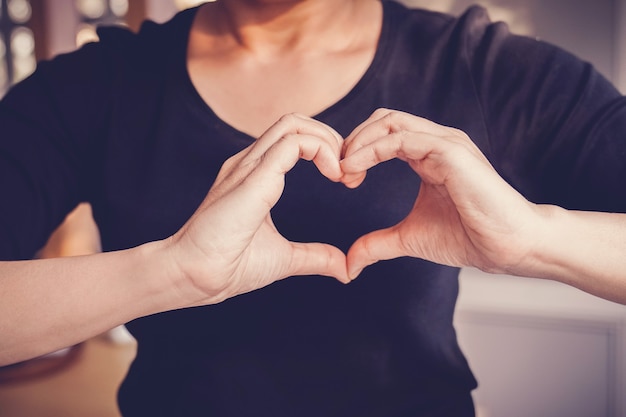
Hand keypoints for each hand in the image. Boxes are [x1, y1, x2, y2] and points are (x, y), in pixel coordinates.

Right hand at [169, 114, 349, 305]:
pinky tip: (334, 175)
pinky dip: (321, 150)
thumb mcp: (284, 258)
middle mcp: (250, 163)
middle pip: (296, 122)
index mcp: (255, 175)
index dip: (326, 150)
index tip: (345, 180)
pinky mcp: (252, 177)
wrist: (194, 277)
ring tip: (342, 173)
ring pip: (294, 124)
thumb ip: (314, 257)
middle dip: (331, 139)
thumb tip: (343, 267)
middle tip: (350, 173)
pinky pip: (292, 143)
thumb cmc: (228, 266)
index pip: (293, 139)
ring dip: (328, 141)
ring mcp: (248, 166)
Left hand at [341, 109, 542, 277]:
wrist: (508, 246)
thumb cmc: (469, 237)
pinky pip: (401, 138)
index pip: (383, 134)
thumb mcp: (409, 237)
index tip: (340, 178)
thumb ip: (378, 244)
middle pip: (382, 119)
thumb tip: (349, 263)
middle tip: (337, 172)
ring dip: (358, 143)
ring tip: (343, 171)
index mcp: (427, 156)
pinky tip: (354, 170)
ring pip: (389, 121)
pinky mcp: (450, 151)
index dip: (356, 151)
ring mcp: (444, 143)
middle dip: (353, 141)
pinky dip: (371, 150)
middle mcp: (435, 142)